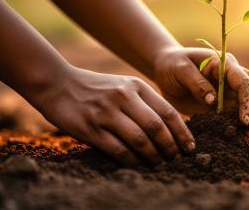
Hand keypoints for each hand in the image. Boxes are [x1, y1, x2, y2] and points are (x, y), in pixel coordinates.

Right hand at [32, 66, 195, 165]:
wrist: (58, 83)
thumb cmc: (96, 89)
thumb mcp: (123, 86)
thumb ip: (144, 102)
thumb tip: (170, 128)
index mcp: (135, 86)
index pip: (167, 111)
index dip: (182, 132)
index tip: (190, 147)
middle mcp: (124, 97)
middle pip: (157, 127)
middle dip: (171, 147)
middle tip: (176, 159)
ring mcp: (106, 113)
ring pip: (140, 140)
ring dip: (154, 157)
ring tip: (160, 164)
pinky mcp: (91, 129)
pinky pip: (119, 150)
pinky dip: (133, 161)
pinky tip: (139, 165)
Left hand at [153, 47, 248, 129]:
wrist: (165, 69)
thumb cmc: (172, 65)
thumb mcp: (181, 70)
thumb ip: (197, 84)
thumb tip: (214, 102)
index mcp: (223, 63)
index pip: (243, 81)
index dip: (246, 100)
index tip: (243, 119)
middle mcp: (231, 74)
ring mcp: (228, 87)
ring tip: (248, 133)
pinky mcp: (223, 100)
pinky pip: (237, 110)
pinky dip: (240, 120)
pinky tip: (240, 133)